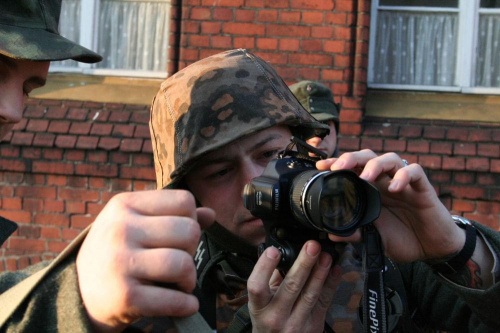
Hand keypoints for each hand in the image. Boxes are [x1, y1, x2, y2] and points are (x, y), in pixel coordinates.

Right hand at [76, 190, 214, 331]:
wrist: (79, 293)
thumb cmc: (118, 251)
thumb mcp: (136, 223)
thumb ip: (172, 216)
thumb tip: (210, 214)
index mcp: (125, 205)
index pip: (184, 201)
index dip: (191, 220)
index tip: (178, 237)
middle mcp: (120, 229)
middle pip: (189, 231)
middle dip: (192, 250)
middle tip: (180, 262)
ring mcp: (120, 262)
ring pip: (183, 264)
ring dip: (190, 279)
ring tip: (181, 283)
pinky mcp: (124, 296)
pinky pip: (173, 299)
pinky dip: (186, 305)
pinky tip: (185, 304)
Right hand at [247, 241, 341, 332]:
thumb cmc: (267, 319)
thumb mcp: (261, 302)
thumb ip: (271, 278)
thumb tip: (285, 252)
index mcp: (259, 307)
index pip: (257, 286)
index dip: (264, 267)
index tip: (273, 251)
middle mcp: (276, 316)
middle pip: (291, 286)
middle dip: (304, 263)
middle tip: (312, 246)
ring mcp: (296, 323)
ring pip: (311, 294)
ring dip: (320, 272)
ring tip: (326, 255)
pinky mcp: (314, 326)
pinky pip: (324, 301)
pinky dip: (331, 284)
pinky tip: (334, 269)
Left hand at [316, 150, 464, 262]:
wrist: (433, 249)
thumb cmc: (404, 238)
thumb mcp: (375, 238)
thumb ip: (355, 234)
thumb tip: (332, 233)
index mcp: (372, 190)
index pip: (353, 169)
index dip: (337, 164)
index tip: (320, 165)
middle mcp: (386, 181)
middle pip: (368, 157)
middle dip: (352, 158)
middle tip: (338, 167)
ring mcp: (404, 183)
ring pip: (390, 158)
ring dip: (376, 165)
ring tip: (367, 177)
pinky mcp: (423, 188)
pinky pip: (415, 172)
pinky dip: (404, 176)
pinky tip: (395, 187)